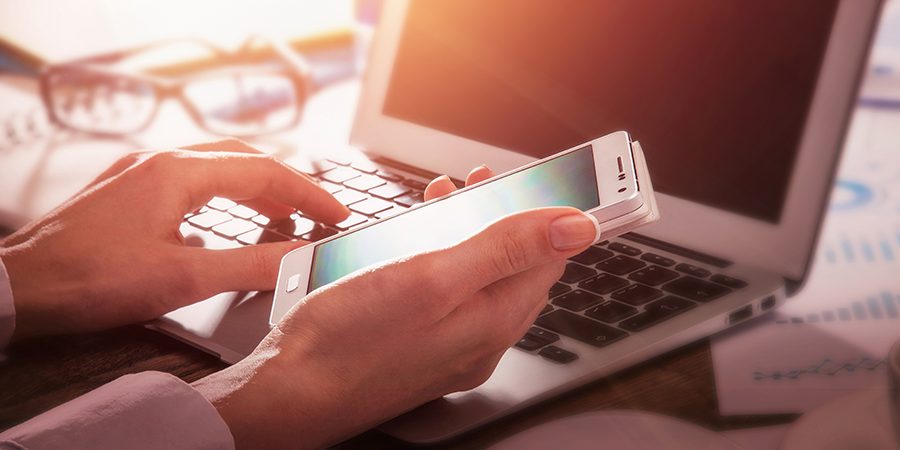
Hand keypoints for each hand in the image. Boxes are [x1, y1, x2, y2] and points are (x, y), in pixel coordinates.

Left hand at [0, 139, 348, 339]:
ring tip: (280, 215)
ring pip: (213, 168)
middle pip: (241, 160)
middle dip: (285, 185)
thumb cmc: (91, 280)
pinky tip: (222, 221)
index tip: (336, 214)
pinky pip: (187, 180)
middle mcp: (159, 161)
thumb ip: (249, 265)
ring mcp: (138, 173)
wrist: (21, 287)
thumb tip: (301, 260)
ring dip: (253, 189)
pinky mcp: (124, 191)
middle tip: (315, 212)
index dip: (308, 193)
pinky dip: (220, 195)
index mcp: (178, 172)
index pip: (264, 173)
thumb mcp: (183, 278)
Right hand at [192, 204, 600, 448]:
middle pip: (515, 267)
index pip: (549, 260)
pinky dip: (442, 260)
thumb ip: (504, 249)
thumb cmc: (349, 343)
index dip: (549, 214)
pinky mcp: (422, 346)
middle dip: (505, 217)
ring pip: (480, 278)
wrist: (292, 394)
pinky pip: (450, 296)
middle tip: (485, 182)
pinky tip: (416, 244)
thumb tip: (576, 227)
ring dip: (470, 234)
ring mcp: (451, 345)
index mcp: (494, 321)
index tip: (542, 180)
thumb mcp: (432, 279)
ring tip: (447, 201)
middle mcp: (480, 339)